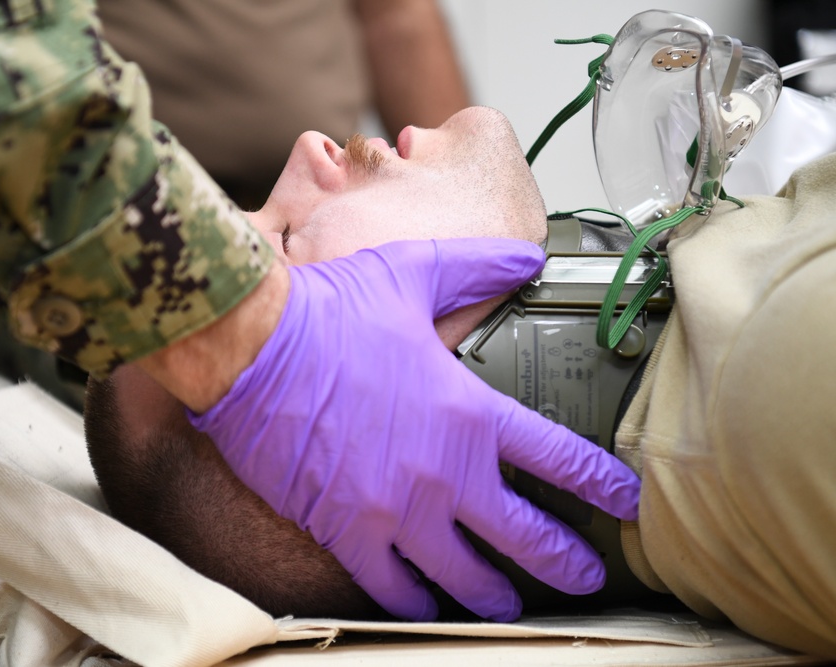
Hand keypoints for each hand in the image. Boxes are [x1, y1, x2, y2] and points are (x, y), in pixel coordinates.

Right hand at [189, 238, 639, 621]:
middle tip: (586, 576)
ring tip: (508, 603)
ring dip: (493, 594)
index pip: (558, 458)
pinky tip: (424, 603)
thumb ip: (479, 268)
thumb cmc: (329, 312)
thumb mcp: (414, 272)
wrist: (251, 348)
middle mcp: (443, 472)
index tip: (623, 501)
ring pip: (463, 575)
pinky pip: (391, 585)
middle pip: (525, 537)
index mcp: (467, 412)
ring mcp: (395, 510)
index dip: (600, 483)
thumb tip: (526, 256)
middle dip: (564, 562)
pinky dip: (413, 600)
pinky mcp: (346, 530)